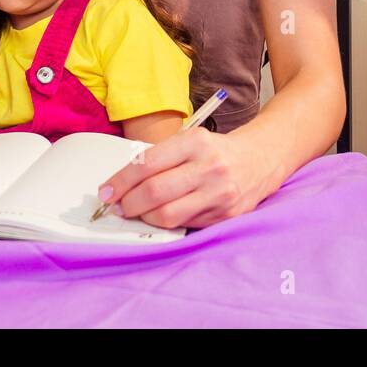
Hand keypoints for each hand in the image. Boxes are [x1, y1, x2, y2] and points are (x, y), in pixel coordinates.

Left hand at [96, 128, 276, 228]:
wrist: (260, 159)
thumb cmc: (213, 150)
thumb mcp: (188, 141)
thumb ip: (159, 158)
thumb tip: (120, 184)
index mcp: (195, 142)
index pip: (147, 164)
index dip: (120, 181)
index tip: (106, 191)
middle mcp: (209, 167)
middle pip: (155, 192)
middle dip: (128, 203)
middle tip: (118, 206)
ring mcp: (219, 194)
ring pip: (167, 215)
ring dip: (144, 217)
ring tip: (138, 212)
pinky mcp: (225, 216)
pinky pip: (185, 225)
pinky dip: (167, 222)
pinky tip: (161, 215)